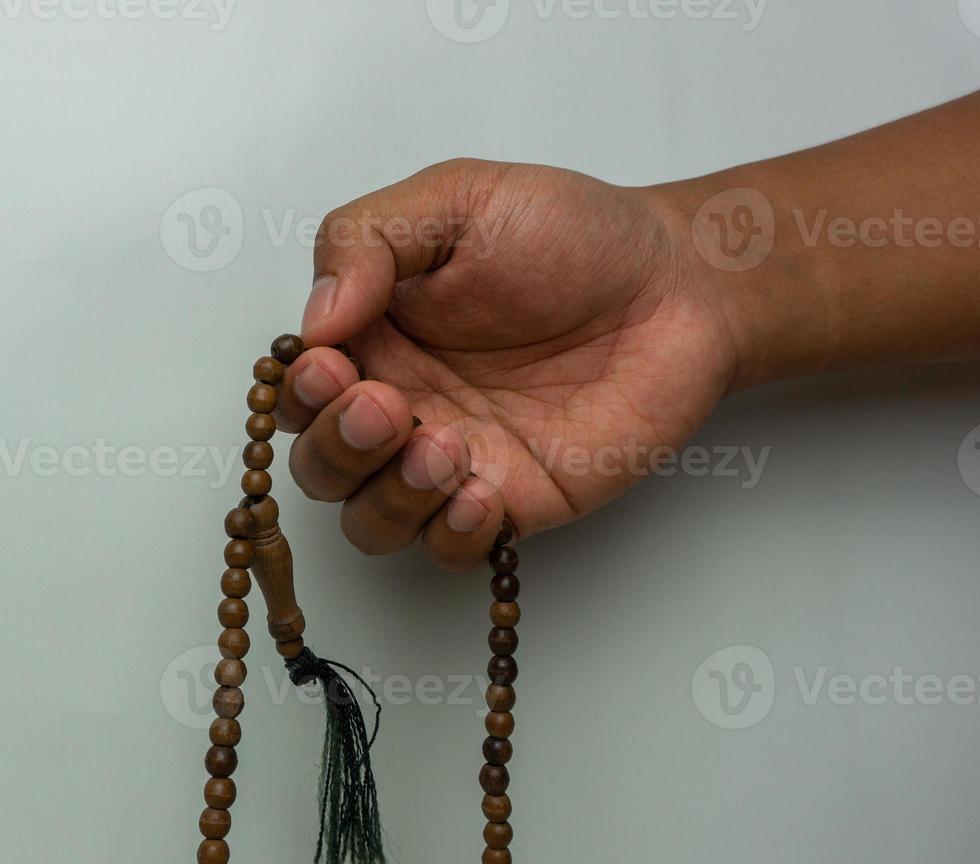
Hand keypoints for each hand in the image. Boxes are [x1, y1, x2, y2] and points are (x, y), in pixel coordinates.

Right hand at [275, 158, 738, 568]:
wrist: (680, 283)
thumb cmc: (572, 234)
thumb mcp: (457, 199)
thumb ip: (367, 240)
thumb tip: (316, 320)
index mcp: (373, 338)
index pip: (299, 390)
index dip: (300, 393)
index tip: (332, 367)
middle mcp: (402, 406)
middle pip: (320, 467)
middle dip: (337, 449)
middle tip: (390, 409)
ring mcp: (453, 460)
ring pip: (372, 521)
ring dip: (387, 497)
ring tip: (445, 448)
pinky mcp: (511, 502)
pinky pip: (450, 549)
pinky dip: (449, 534)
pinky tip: (483, 492)